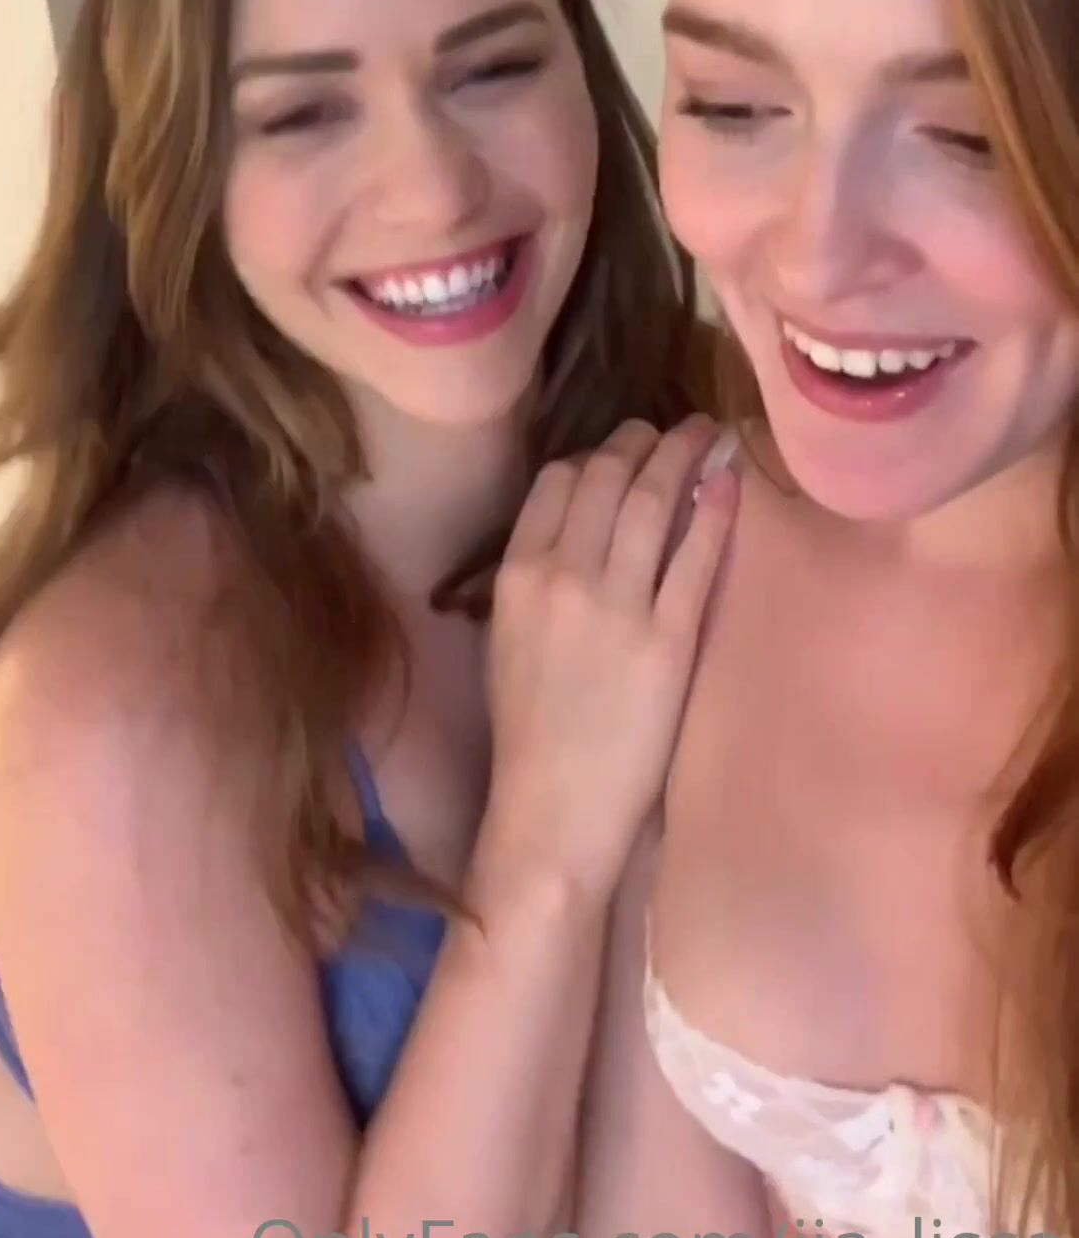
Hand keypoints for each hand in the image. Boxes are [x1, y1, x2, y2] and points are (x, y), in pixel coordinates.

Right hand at [479, 414, 738, 903]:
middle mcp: (564, 574)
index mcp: (516, 575)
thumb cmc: (529, 732)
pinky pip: (696, 556)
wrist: (554, 808)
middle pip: (608, 478)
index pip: (557, 483)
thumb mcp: (509, 639)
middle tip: (669, 429)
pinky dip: (714, 510)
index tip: (622, 448)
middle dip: (642, 442)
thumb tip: (572, 531)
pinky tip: (729, 482)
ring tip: (705, 435)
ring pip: (653, 502)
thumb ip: (533, 580)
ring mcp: (618, 604)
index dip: (594, 455)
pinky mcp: (669, 638)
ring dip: (682, 456)